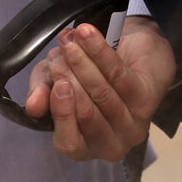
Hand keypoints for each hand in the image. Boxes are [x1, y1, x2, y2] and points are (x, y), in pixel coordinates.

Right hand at [24, 17, 176, 161]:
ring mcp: (133, 126)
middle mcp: (111, 145)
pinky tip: (87, 34)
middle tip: (58, 54)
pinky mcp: (148, 102)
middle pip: (86, 114)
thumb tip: (32, 106)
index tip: (56, 84)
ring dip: (82, 62)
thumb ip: (42, 94)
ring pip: (102, 93)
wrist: (132, 51)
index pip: (68, 142)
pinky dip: (99, 52)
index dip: (61, 113)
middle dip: (68, 78)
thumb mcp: (56, 84)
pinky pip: (119, 76)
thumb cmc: (90, 75)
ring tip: (69, 41)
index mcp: (85, 147)